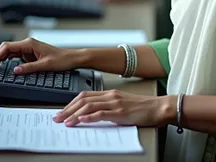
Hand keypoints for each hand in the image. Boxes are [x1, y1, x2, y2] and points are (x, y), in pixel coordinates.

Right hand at [0, 38, 80, 74]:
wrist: (71, 58)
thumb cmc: (61, 59)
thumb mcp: (45, 65)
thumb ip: (29, 68)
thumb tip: (15, 71)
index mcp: (30, 43)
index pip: (8, 47)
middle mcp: (28, 44)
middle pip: (7, 47)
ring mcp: (29, 49)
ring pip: (11, 51)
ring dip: (2, 57)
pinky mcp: (31, 54)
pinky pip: (17, 55)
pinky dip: (9, 59)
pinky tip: (5, 64)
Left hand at [53, 90, 174, 126]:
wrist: (158, 107)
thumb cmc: (143, 108)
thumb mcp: (123, 104)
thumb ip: (109, 107)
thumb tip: (93, 115)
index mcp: (110, 93)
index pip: (85, 95)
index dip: (71, 102)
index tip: (62, 111)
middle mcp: (110, 95)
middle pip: (83, 99)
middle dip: (68, 109)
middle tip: (57, 118)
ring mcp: (115, 103)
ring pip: (89, 106)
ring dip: (74, 114)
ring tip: (64, 122)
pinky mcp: (120, 112)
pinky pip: (101, 113)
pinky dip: (88, 117)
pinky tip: (80, 120)